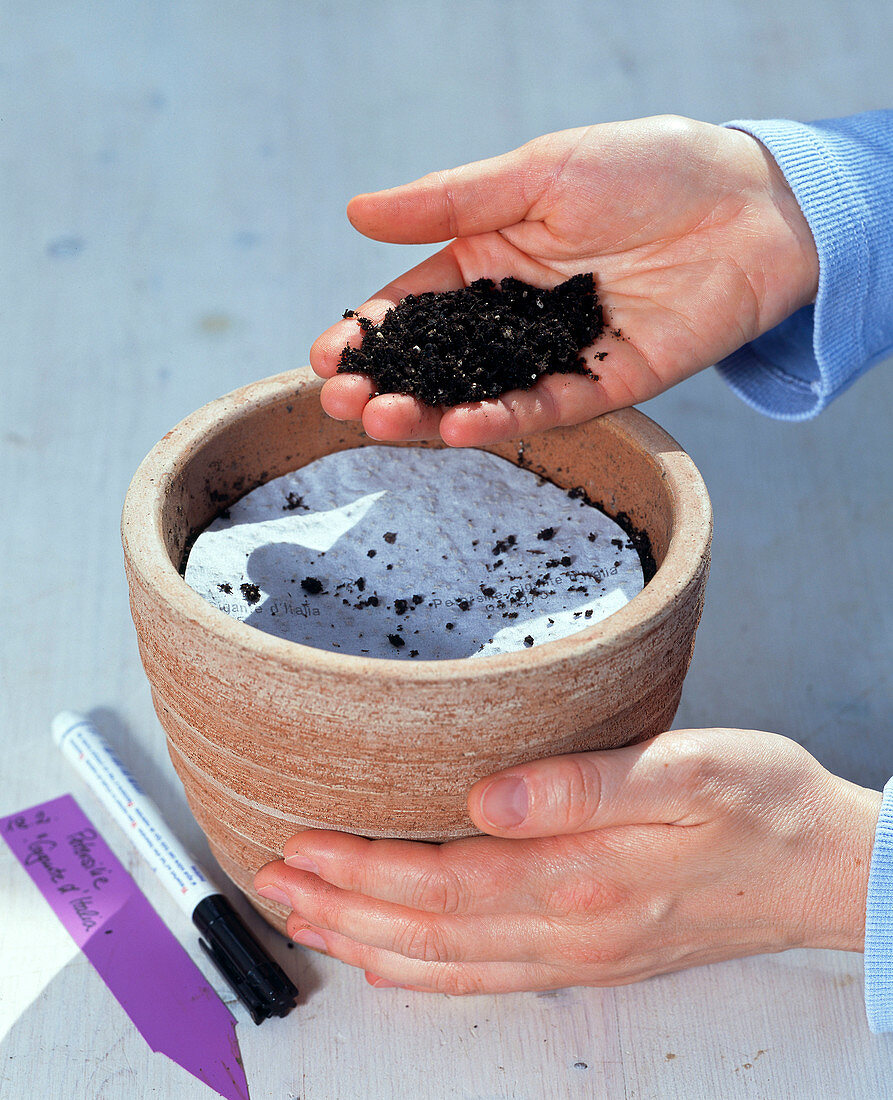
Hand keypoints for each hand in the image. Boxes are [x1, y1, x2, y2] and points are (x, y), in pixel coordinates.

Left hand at [254, 728, 878, 994]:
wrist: (824, 869)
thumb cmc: (761, 806)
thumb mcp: (691, 769)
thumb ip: (586, 785)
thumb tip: (488, 796)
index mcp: (585, 876)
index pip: (443, 880)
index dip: (363, 865)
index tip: (300, 842)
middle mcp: (570, 928)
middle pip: (428, 927)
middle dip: (341, 904)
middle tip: (271, 880)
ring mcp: (578, 953)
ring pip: (447, 961)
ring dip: (367, 939)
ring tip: (305, 918)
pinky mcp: (591, 955)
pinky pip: (487, 975)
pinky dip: (424, 971)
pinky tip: (391, 960)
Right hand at [311, 116, 818, 446]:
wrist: (749, 200)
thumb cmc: (645, 169)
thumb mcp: (536, 174)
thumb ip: (450, 203)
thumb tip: (356, 212)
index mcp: (491, 260)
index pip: (414, 304)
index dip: (369, 330)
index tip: (326, 354)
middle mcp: (516, 315)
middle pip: (438, 361)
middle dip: (386, 384)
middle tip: (343, 403)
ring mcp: (558, 354)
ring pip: (482, 394)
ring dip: (430, 413)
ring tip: (383, 420)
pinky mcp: (607, 383)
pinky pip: (547, 406)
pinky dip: (504, 417)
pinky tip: (460, 423)